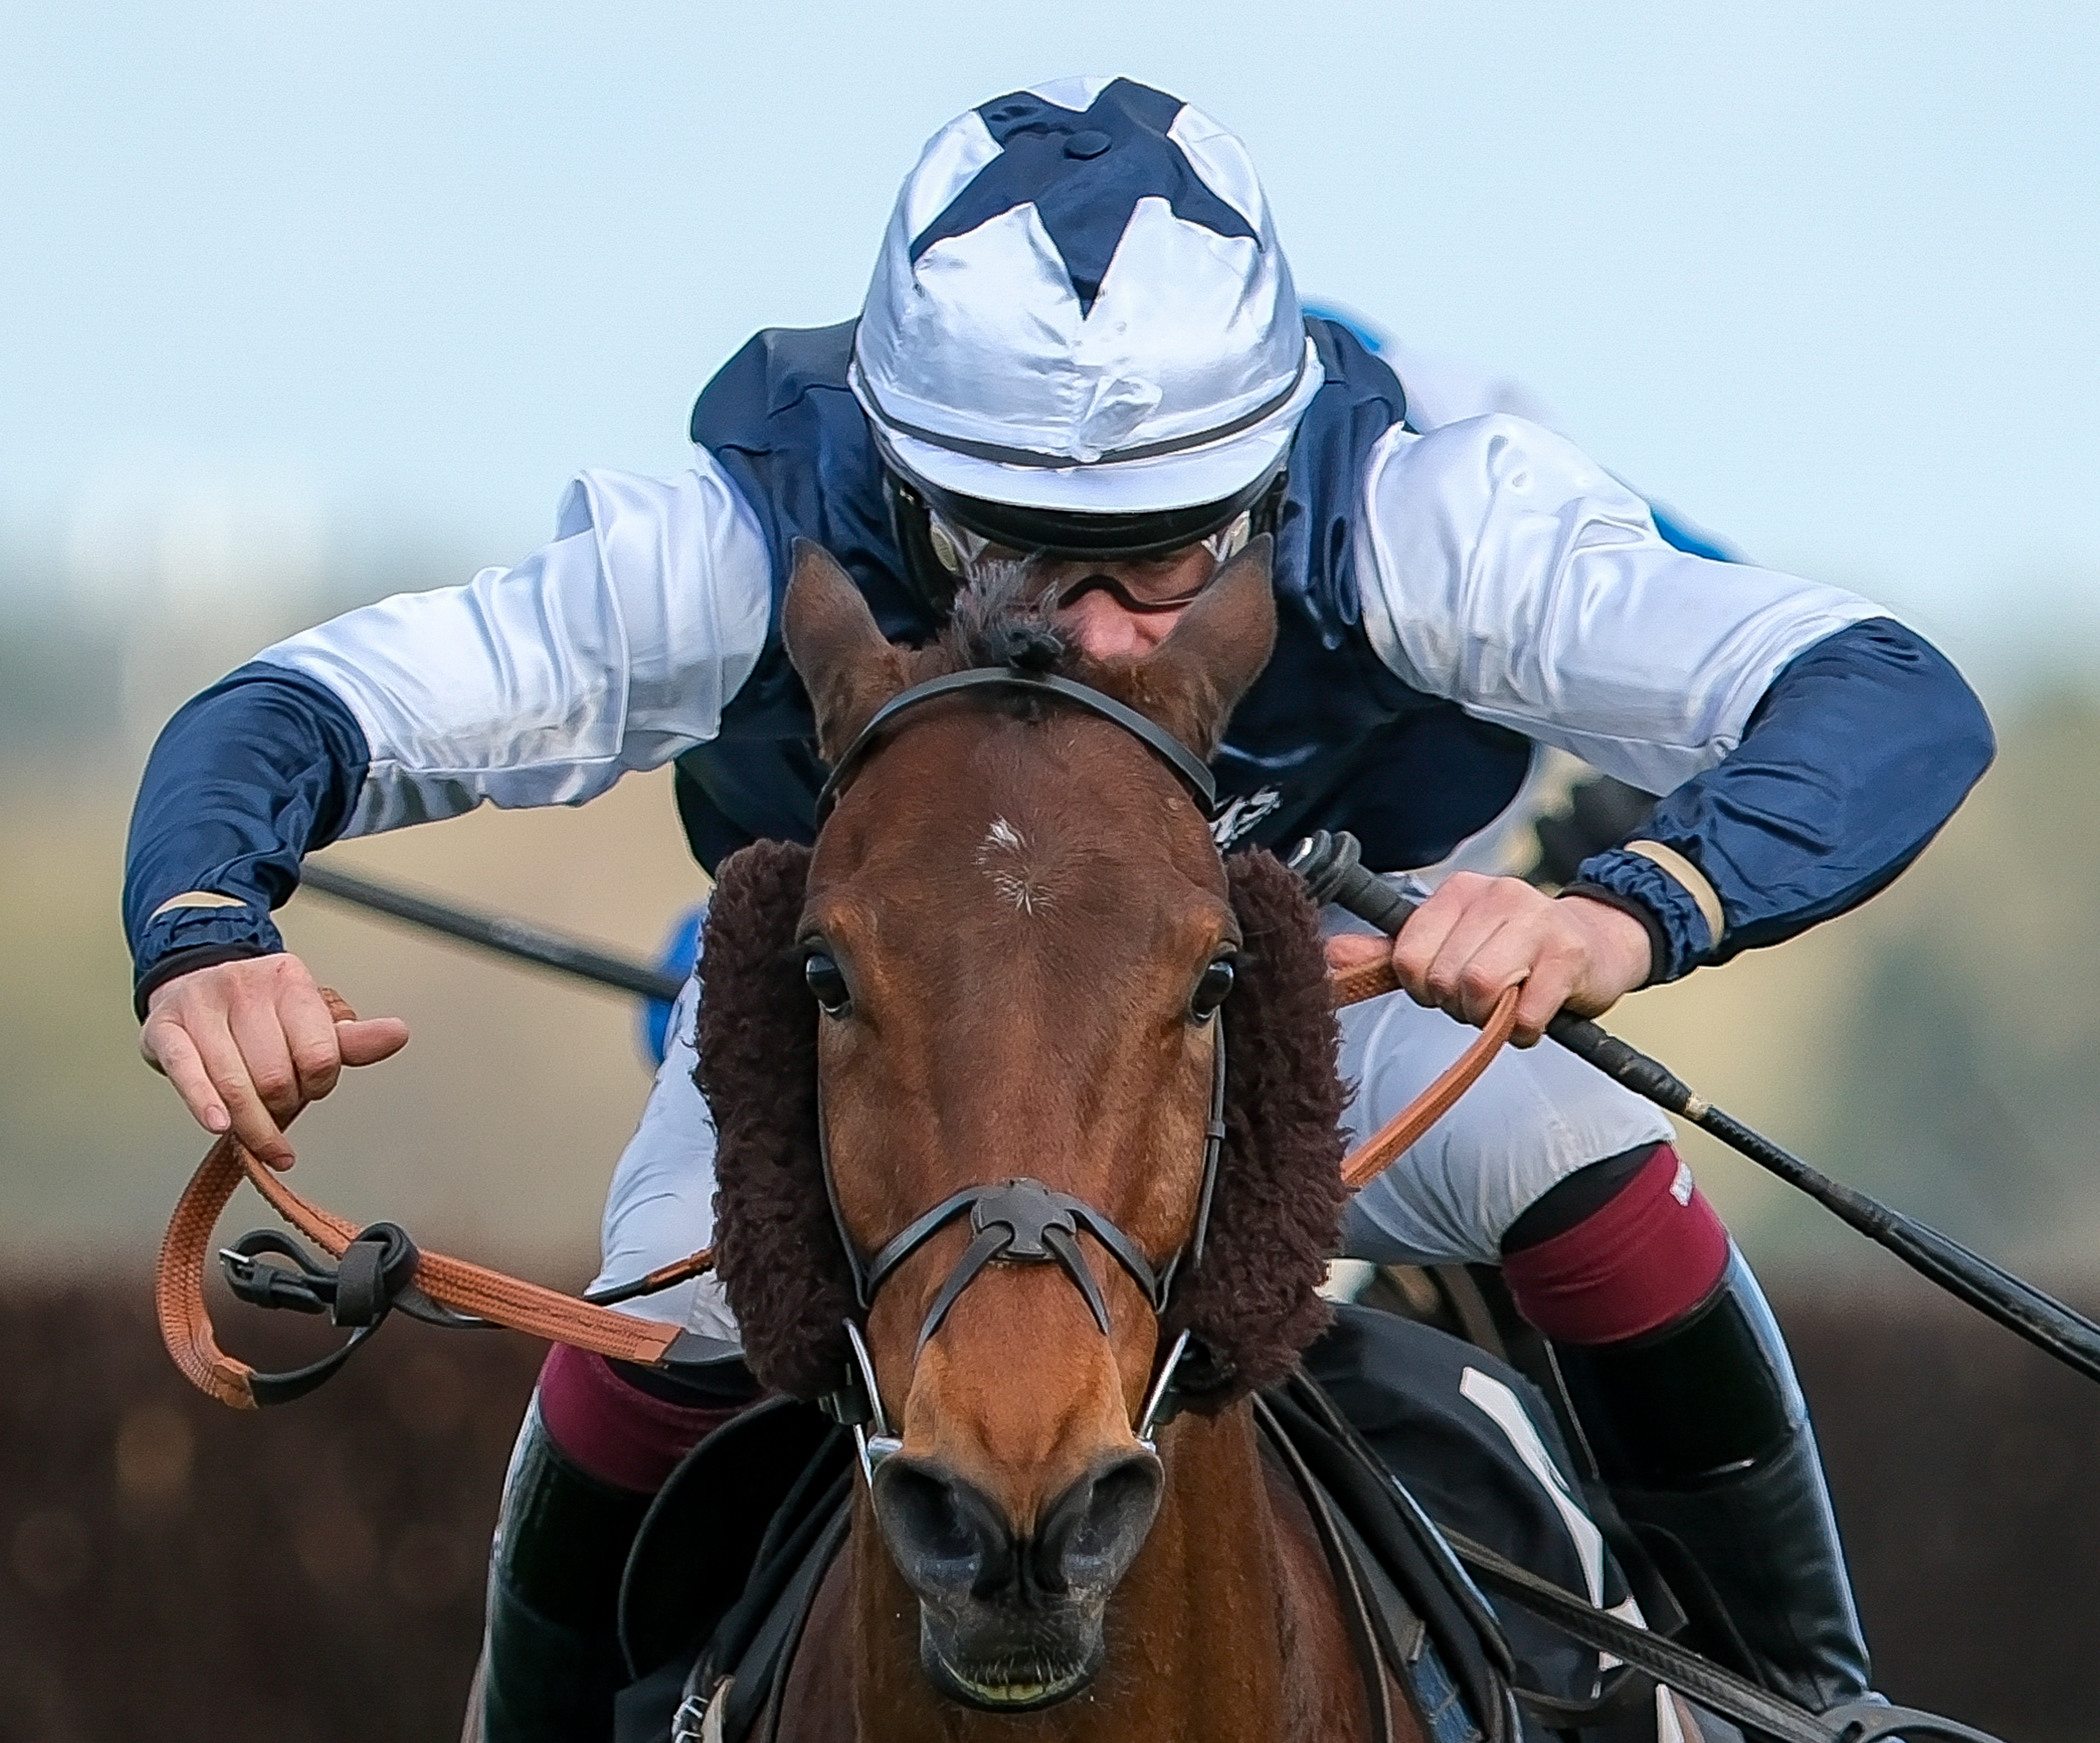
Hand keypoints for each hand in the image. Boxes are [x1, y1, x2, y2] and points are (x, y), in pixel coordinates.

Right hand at [140, 954, 409, 1167]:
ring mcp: (200, 1006)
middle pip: (276, 1076)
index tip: (312, 1089)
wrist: (193, 978)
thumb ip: (352, 1038)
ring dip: (252, 1124)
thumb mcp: (309, 1018)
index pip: (320, 1054)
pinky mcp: (163, 1029)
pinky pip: (187, 1074)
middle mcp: (244, 987)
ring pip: (236, 1083)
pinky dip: (205, 1105)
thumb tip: (398, 1034)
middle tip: (280, 1105)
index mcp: (289, 980)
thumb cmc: (257, 1011)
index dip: (319, 1084)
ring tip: (259, 1137)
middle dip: (283, 1105)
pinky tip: (221, 1126)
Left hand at [1322, 873, 1650, 1046]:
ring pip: (1480, 991)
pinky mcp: (1568, 955)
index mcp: (1458, 891)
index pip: (1408, 955)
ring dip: (1488, 1016)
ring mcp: (1535, 922)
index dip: (1421, 985)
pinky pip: (1524, 1015)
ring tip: (1507, 1002)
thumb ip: (1388, 952)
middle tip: (1482, 997)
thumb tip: (1329, 955)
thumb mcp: (1450, 942)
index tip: (1445, 985)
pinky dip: (1523, 1030)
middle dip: (1457, 1003)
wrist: (1597, 944)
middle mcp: (1496, 895)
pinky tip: (1533, 1013)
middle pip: (1443, 977)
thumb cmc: (1514, 950)